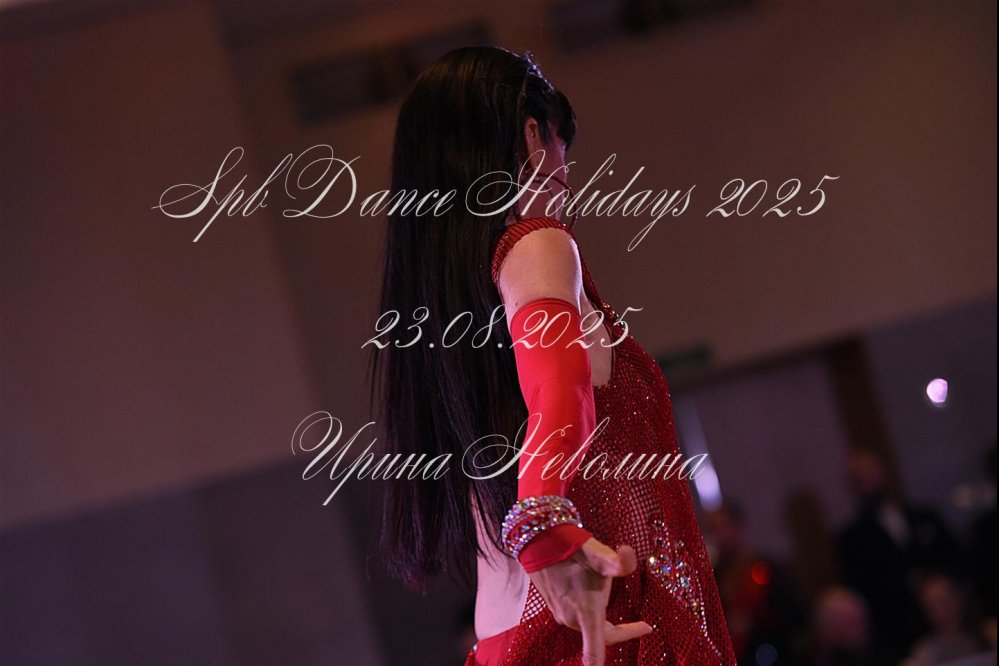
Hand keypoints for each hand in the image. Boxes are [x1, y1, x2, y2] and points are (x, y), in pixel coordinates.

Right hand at [526, 538, 652, 665]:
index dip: (623, 641)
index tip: (645, 632)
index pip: (596, 653)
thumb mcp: (598, 555)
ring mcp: (561, 613)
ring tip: (610, 594)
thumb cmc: (570, 550)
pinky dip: (589, 608)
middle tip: (641, 623)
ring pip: (589, 623)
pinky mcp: (555, 605)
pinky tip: (589, 588)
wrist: (538, 540)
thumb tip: (630, 553)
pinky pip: (578, 614)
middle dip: (621, 629)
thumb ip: (618, 562)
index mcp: (586, 614)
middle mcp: (572, 619)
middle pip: (601, 636)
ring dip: (603, 616)